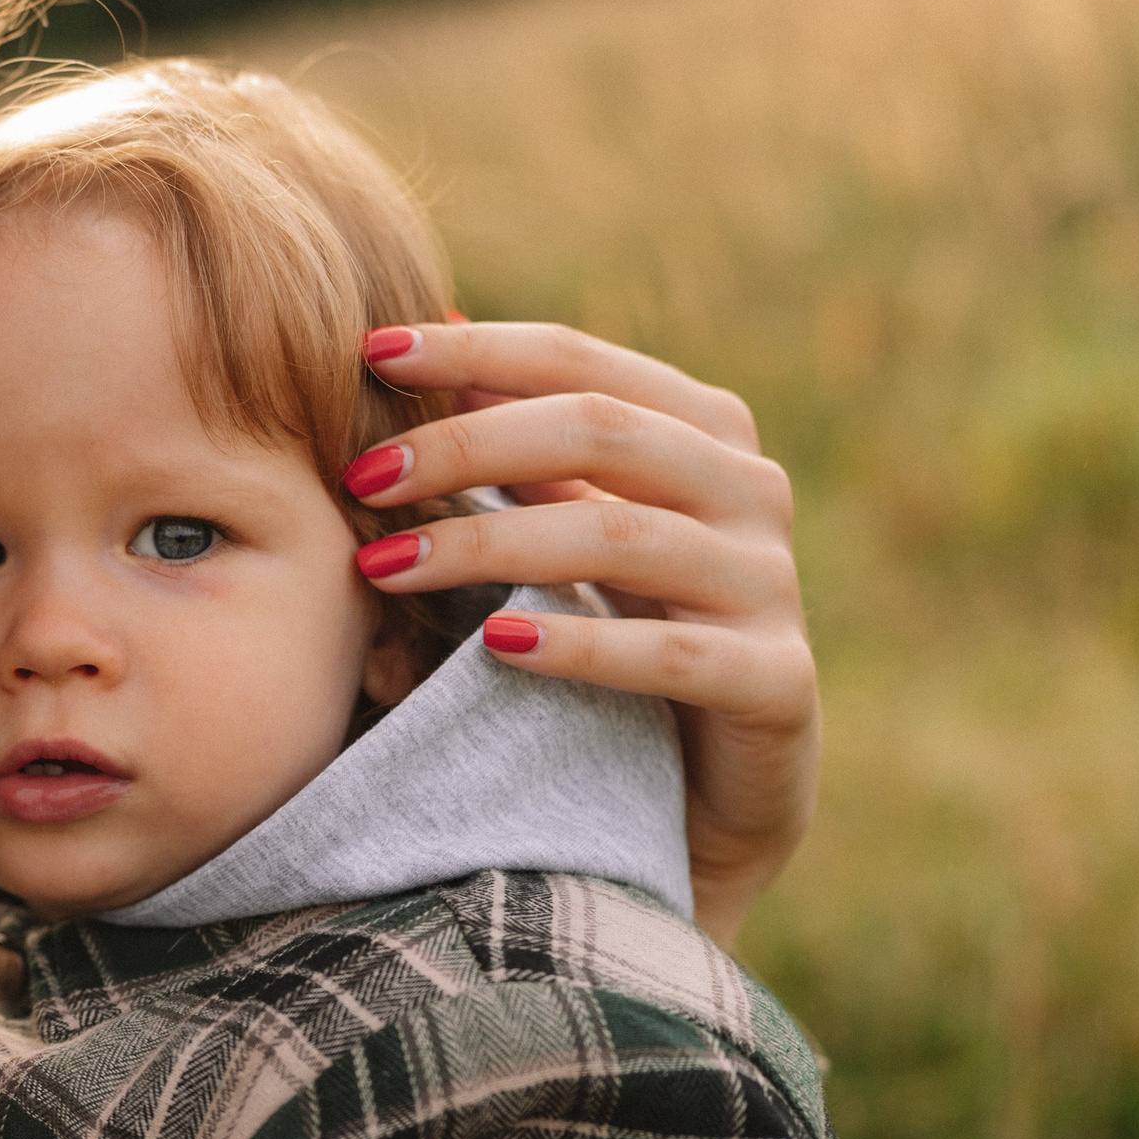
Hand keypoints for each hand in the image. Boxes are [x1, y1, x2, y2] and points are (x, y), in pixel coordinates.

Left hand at [345, 320, 817, 946]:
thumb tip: (426, 342)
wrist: (708, 796)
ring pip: (619, 536)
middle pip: (598, 431)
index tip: (370, 353)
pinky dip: (578, 644)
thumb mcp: (572, 530)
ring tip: (386, 566)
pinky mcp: (777, 683)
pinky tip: (493, 647)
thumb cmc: (622, 634)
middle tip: (361, 478)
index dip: (475, 351)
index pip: (580, 364)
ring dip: (487, 545)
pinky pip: (671, 654)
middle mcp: (750, 488)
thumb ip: (524, 450)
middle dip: (464, 446)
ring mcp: (771, 585)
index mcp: (702, 429)